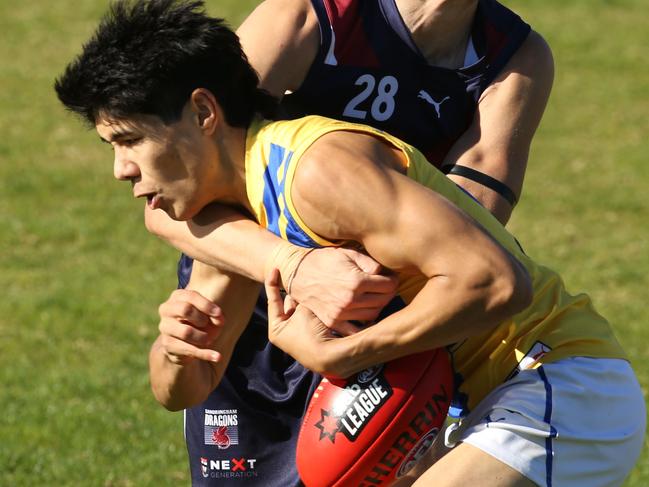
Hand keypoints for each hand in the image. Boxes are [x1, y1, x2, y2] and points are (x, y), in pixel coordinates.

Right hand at [157, 289, 224, 364]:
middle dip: (202, 319)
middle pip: (185, 309)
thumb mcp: (209, 315)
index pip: (191, 296)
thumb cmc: (199, 321)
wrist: (185, 341)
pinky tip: (217, 357)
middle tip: (206, 324)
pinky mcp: (167, 345)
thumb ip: (215, 314)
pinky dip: (206, 354)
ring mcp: (165, 328)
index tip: (219, 314)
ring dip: (203, 337)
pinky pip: (188, 350)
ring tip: (208, 339)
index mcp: (177, 297)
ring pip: (186, 331)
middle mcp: (167, 310)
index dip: (207, 305)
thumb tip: (218, 320)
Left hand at [265, 269, 350, 377]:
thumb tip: (303, 286)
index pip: (273, 300)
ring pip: (302, 308)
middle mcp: (286, 333)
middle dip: (295, 291)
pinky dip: (315, 306)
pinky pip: (312, 315)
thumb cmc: (311, 332)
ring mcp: (299, 335)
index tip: (274, 268)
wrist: (330, 356)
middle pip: (289, 304)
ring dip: (307, 298)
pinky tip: (320, 294)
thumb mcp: (303, 309)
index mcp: (276, 329)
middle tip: (300, 275)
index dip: (272, 282)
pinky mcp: (314, 335)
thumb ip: (302, 296)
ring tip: (311, 282)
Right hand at [272, 245, 397, 326]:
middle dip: (389, 293)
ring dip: (379, 307)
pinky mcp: (332, 321)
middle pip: (383, 301)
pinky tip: (365, 314)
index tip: (392, 278)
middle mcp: (350, 300)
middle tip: (388, 288)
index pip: (388, 285)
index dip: (393, 280)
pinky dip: (364, 324)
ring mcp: (341, 313)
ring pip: (373, 315)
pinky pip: (355, 329)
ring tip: (377, 298)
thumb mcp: (348, 253)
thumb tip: (385, 274)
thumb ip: (370, 263)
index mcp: (356, 281)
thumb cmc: (323, 259)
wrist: (297, 272)